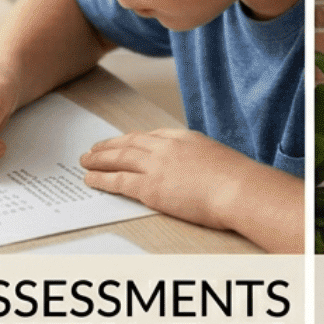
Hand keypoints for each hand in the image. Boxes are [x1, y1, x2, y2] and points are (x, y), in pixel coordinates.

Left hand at [80, 128, 248, 229]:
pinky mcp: (149, 187)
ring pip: (118, 159)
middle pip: (129, 143)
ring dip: (98, 159)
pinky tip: (90, 179)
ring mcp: (156, 165)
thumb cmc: (237, 180)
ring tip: (85, 161)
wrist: (238, 188)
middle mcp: (167, 147)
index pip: (152, 135)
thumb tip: (198, 171)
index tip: (123, 142)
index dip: (133, 139)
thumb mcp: (218, 159)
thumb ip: (200, 161)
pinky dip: (101, 179)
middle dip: (109, 146)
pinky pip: (118, 181)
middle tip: (94, 149)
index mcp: (185, 137)